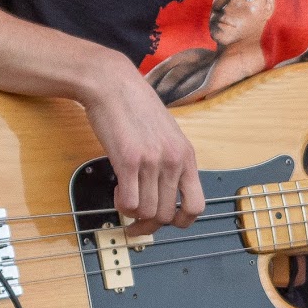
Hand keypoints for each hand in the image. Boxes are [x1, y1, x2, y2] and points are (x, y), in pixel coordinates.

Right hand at [79, 58, 204, 228]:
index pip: (196, 205)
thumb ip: (170, 159)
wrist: (112, 83)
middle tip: (135, 221)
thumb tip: (163, 189)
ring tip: (124, 199)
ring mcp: (152, 161)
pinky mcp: (129, 160)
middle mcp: (173, 160)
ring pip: (147, 212)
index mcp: (186, 155)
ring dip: (132, 214)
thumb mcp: (166, 133)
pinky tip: (117, 190)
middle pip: (166, 215)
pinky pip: (129, 202)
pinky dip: (121, 205)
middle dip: (149, 224)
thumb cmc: (134, 104)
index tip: (165, 222)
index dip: (180, 222)